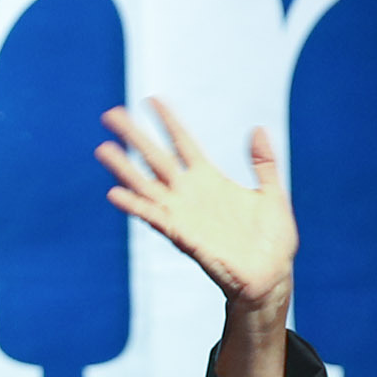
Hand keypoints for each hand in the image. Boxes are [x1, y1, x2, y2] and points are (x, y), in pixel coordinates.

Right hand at [97, 99, 296, 315]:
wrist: (272, 277)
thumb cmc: (272, 240)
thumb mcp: (271, 194)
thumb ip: (263, 163)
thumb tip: (258, 129)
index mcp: (210, 180)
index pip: (183, 143)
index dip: (168, 121)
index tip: (152, 99)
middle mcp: (191, 194)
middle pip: (156, 158)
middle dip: (134, 137)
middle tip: (111, 114)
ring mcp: (184, 215)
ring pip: (147, 186)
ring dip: (124, 170)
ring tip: (104, 150)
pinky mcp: (184, 237)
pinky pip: (156, 219)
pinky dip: (136, 207)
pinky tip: (116, 194)